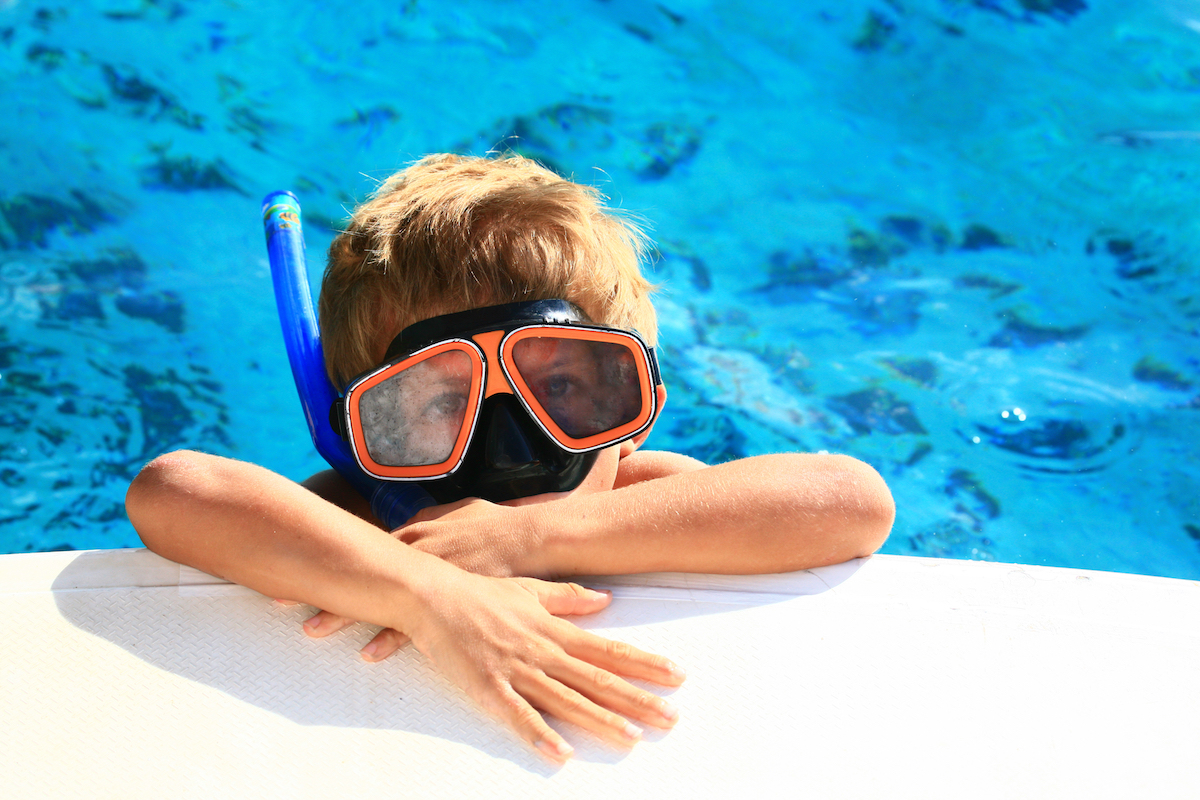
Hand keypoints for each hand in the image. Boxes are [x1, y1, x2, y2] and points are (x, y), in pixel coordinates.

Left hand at [295, 496, 544, 653]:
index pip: (360, 545)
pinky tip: (367, 655)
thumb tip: (415, 518)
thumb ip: (433, 518)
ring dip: (343, 614)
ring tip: (310, 630)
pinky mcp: (448, 602)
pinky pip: (414, 624)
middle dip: (318, 582)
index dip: (325, 556)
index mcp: (416, 533)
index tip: (291, 563)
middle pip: (356, 569)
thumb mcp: (461, 513)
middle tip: (277, 597)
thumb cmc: (497, 526)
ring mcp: (429, 578)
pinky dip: (390, 638)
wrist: (532, 539)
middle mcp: (415, 553)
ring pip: (377, 596)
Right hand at [404, 570, 684, 760]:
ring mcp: (516, 671)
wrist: (432, 596)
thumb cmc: (480, 594)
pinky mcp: (487, 688)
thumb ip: (567, 599)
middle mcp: (543, 651)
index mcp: (554, 630)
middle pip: (598, 680)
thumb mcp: (529, 589)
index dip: (645, 664)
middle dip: (638, 700)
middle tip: (672, 718)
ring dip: (601, 720)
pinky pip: (517, 716)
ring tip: (633, 737)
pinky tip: (561, 754)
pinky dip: (539, 735)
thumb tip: (605, 600)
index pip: (609, 651)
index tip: (677, 675)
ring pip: (566, 700)